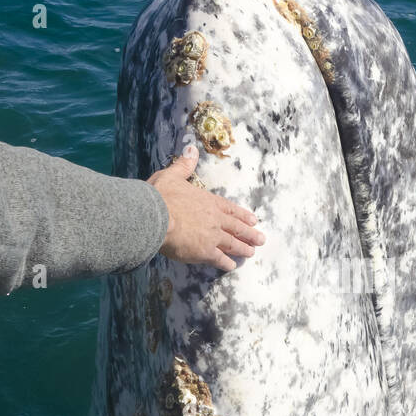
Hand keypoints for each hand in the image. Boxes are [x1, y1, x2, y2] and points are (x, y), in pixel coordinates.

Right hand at [148, 147, 264, 270]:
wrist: (155, 217)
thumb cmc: (161, 196)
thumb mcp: (172, 175)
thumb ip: (184, 165)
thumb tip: (191, 149)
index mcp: (208, 201)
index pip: (229, 208)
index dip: (242, 215)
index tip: (253, 220)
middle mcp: (214, 219)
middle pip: (236, 227)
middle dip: (249, 234)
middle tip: (261, 240)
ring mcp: (211, 236)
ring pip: (232, 243)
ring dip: (243, 248)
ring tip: (252, 253)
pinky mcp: (204, 252)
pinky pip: (219, 259)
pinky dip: (226, 263)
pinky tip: (231, 266)